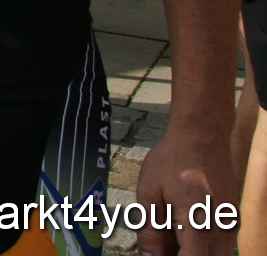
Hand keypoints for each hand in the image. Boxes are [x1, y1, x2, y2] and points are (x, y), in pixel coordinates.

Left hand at [134, 124, 236, 255]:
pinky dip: (199, 243)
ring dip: (189, 250)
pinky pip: (218, 245)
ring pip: (212, 255)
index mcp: (198, 224)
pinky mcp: (233, 222)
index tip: (156, 254)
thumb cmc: (173, 160)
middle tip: (159, 243)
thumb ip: (149, 229)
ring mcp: (230, 227)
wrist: (202, 137)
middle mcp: (221, 231)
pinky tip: (178, 224)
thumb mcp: (149, 192)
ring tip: (167, 229)